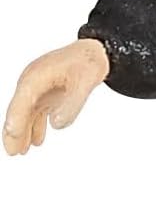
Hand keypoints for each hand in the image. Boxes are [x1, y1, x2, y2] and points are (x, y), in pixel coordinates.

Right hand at [3, 38, 109, 155]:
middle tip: (13, 152)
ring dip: (23, 132)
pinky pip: (36, 112)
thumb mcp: (84, 84)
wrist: (94, 52)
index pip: (22, 101)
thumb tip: (57, 125)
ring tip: (21, 152)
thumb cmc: (88, 63)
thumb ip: (71, 105)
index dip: (16, 118)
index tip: (12, 133)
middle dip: (14, 131)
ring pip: (25, 114)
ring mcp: (38, 88)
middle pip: (19, 110)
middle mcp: (32, 82)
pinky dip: (35, 127)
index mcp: (36, 76)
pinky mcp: (46, 93)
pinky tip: (37, 141)